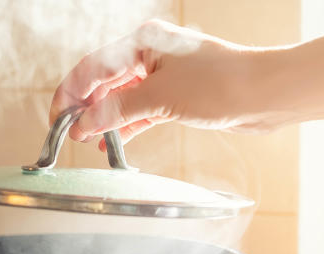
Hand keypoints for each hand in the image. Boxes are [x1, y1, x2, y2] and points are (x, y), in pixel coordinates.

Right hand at [50, 20, 274, 149]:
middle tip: (67, 133)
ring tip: (85, 141)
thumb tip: (83, 124)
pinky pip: (138, 111)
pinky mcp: (174, 97)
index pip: (93, 68)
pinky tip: (110, 142)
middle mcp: (150, 55)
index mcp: (143, 42)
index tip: (58, 119)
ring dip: (103, 119)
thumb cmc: (222, 83)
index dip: (71, 94)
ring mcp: (162, 77)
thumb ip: (118, 111)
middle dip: (84, 108)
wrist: (266, 94)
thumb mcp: (161, 98)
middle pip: (103, 82)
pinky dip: (123, 126)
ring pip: (120, 98)